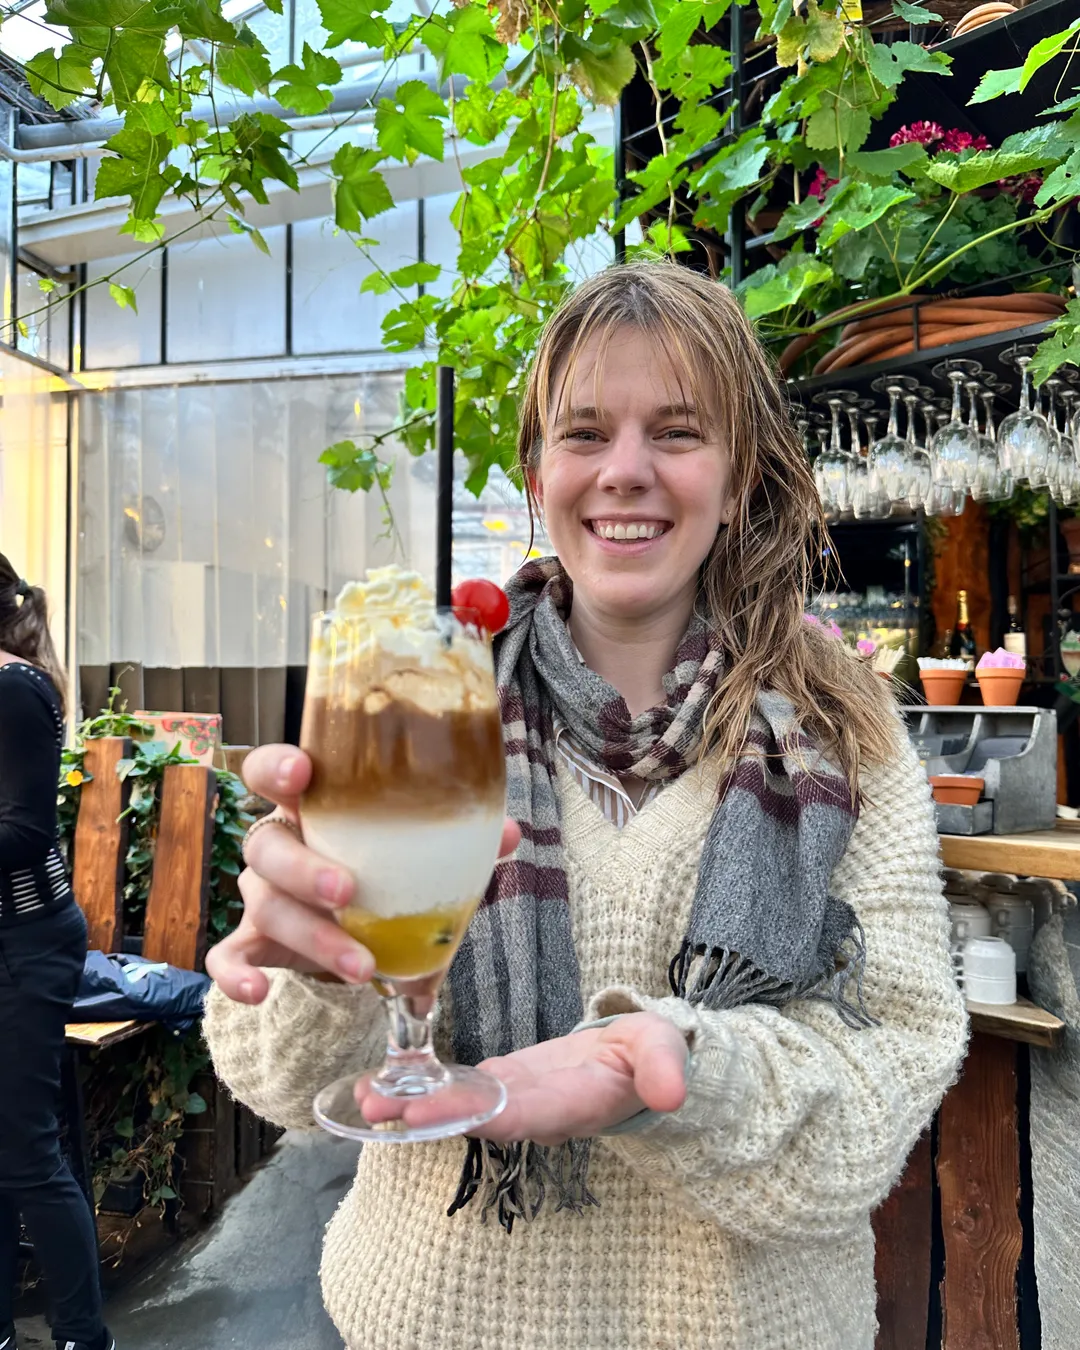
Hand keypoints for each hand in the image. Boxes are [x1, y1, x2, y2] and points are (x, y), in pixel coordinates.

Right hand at [205, 744, 520, 1005]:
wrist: (359, 921)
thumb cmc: (385, 866)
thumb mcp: (419, 849)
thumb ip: (457, 838)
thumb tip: (508, 833)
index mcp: (312, 806)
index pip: (270, 770)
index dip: (276, 767)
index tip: (300, 773)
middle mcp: (277, 843)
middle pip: (267, 845)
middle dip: (305, 869)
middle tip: (348, 892)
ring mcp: (261, 894)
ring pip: (265, 906)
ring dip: (313, 937)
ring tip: (361, 966)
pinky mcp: (254, 942)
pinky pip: (227, 957)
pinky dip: (236, 977)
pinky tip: (258, 993)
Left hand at [357, 1012, 688, 1143]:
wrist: (637, 1062)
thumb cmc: (651, 1055)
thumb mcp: (666, 1052)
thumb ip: (665, 1068)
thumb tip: (674, 1091)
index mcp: (572, 1105)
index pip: (520, 1115)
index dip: (474, 1116)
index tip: (429, 1115)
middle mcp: (535, 1111)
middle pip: (477, 1116)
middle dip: (427, 1114)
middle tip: (376, 1107)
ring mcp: (516, 1098)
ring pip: (461, 1104)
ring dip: (413, 1103)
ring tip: (365, 1098)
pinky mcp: (504, 1081)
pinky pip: (461, 1086)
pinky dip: (424, 1083)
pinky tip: (384, 1079)